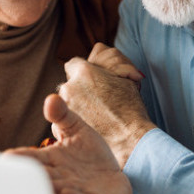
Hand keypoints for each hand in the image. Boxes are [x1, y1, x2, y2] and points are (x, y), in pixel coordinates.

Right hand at [7, 95, 131, 193]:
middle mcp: (60, 178)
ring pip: (59, 191)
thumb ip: (63, 116)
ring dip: (51, 188)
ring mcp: (75, 192)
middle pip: (43, 177)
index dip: (21, 158)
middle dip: (31, 176)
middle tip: (16, 175)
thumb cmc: (90, 156)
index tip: (6, 157)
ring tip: (44, 182)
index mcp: (52, 159)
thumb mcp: (77, 130)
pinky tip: (67, 193)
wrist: (114, 179)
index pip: (33, 158)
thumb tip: (51, 99)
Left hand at [59, 46, 155, 166]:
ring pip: (66, 101)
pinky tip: (90, 125)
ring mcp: (64, 107)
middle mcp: (70, 86)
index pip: (73, 63)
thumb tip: (99, 55)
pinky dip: (74, 120)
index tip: (91, 81)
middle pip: (69, 84)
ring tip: (95, 115)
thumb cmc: (130, 108)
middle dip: (80, 90)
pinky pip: (63, 119)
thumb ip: (108, 64)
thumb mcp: (124, 76)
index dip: (82, 72)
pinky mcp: (63, 126)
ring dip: (76, 105)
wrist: (129, 138)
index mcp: (84, 72)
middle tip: (97, 100)